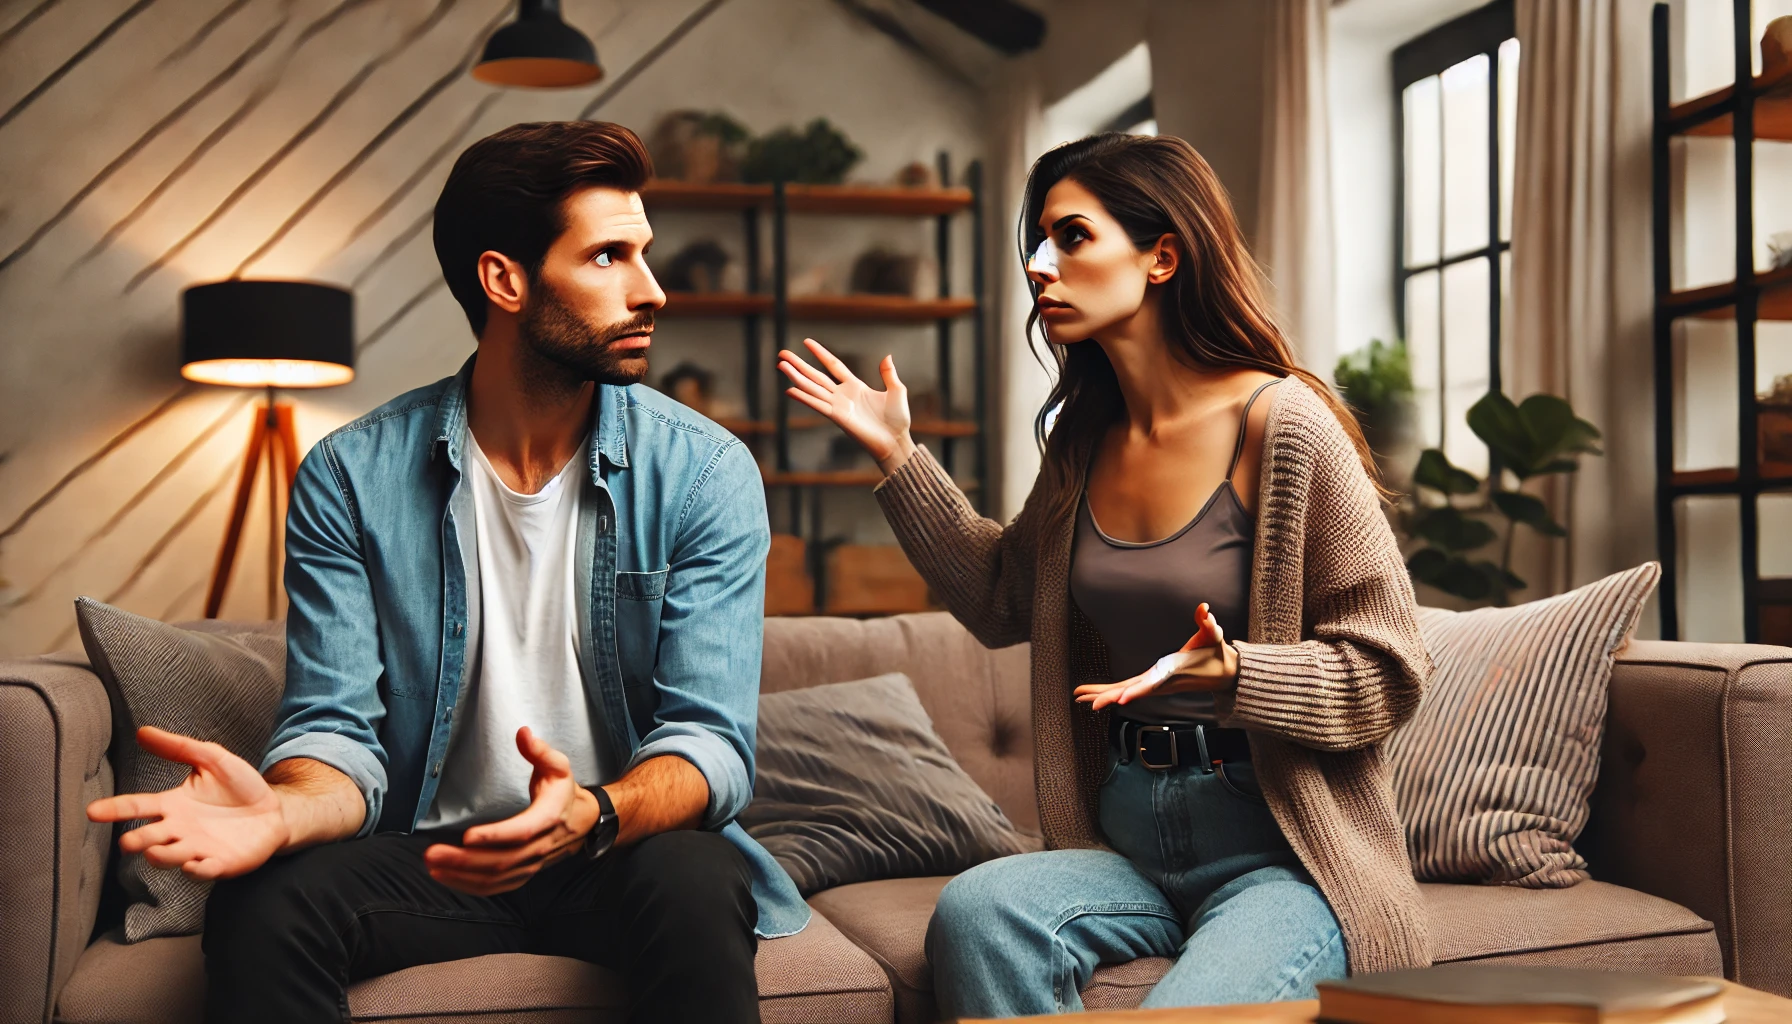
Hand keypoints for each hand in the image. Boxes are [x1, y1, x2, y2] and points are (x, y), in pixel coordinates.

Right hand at [86, 726, 288, 880]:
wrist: (275, 809)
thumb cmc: (240, 786)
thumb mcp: (212, 759)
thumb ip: (179, 747)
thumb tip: (143, 731)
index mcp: (173, 805)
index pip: (138, 807)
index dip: (115, 810)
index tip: (92, 811)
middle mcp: (179, 830)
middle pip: (148, 838)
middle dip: (137, 841)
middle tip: (129, 842)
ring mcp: (197, 849)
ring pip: (169, 858)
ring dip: (162, 856)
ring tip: (155, 851)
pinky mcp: (219, 864)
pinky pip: (203, 871)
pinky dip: (197, 871)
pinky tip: (194, 864)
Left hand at [424, 727, 600, 896]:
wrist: (584, 821)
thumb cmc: (564, 792)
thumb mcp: (559, 766)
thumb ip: (540, 751)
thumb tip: (522, 733)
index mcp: (549, 818)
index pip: (520, 832)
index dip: (494, 836)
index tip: (467, 836)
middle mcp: (540, 846)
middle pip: (501, 860)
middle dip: (464, 860)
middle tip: (432, 853)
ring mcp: (532, 864)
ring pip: (496, 878)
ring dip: (462, 875)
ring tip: (433, 866)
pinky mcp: (523, 873)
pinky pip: (496, 887)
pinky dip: (470, 886)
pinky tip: (447, 878)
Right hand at [779, 338, 916, 474]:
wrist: (896, 441)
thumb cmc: (898, 420)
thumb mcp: (896, 390)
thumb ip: (888, 373)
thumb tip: (887, 355)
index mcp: (855, 386)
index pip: (833, 365)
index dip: (820, 353)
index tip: (806, 342)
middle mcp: (842, 395)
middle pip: (816, 376)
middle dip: (798, 365)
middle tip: (781, 354)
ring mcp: (838, 406)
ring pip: (812, 388)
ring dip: (796, 377)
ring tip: (780, 365)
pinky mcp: (838, 417)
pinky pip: (818, 404)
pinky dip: (804, 398)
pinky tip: (790, 390)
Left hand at [1074, 603, 1239, 711]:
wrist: (1222, 674)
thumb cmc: (1215, 654)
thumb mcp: (1213, 634)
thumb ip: (1208, 621)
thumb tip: (1204, 608)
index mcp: (1172, 671)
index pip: (1153, 684)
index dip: (1138, 691)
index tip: (1122, 699)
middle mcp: (1161, 682)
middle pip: (1132, 691)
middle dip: (1111, 697)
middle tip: (1089, 703)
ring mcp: (1156, 684)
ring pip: (1126, 692)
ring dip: (1104, 695)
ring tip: (1080, 697)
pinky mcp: (1153, 683)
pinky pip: (1129, 689)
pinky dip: (1112, 692)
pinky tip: (1095, 696)